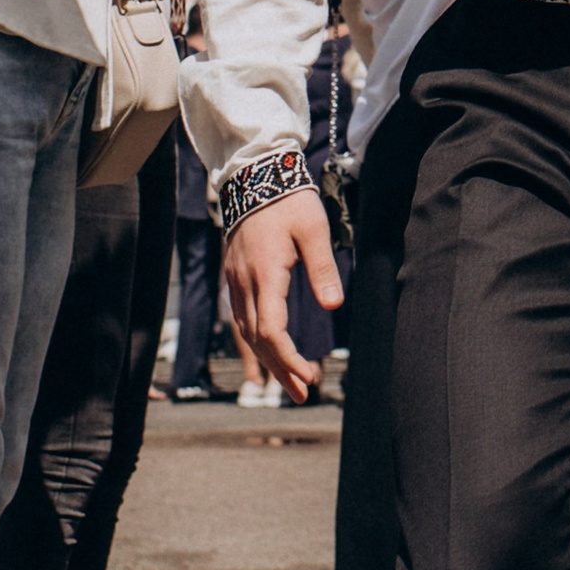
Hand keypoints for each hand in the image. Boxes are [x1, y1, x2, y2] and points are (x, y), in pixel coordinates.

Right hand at [221, 186, 344, 400]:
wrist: (255, 175)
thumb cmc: (290, 201)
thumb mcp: (314, 229)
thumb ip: (323, 268)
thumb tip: (334, 307)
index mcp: (266, 275)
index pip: (272, 330)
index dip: (289, 358)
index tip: (310, 376)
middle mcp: (244, 283)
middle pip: (258, 339)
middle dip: (280, 369)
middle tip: (302, 393)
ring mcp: (236, 280)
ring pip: (245, 332)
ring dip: (266, 360)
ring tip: (284, 385)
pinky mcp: (234, 276)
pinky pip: (239, 318)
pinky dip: (252, 342)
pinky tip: (263, 355)